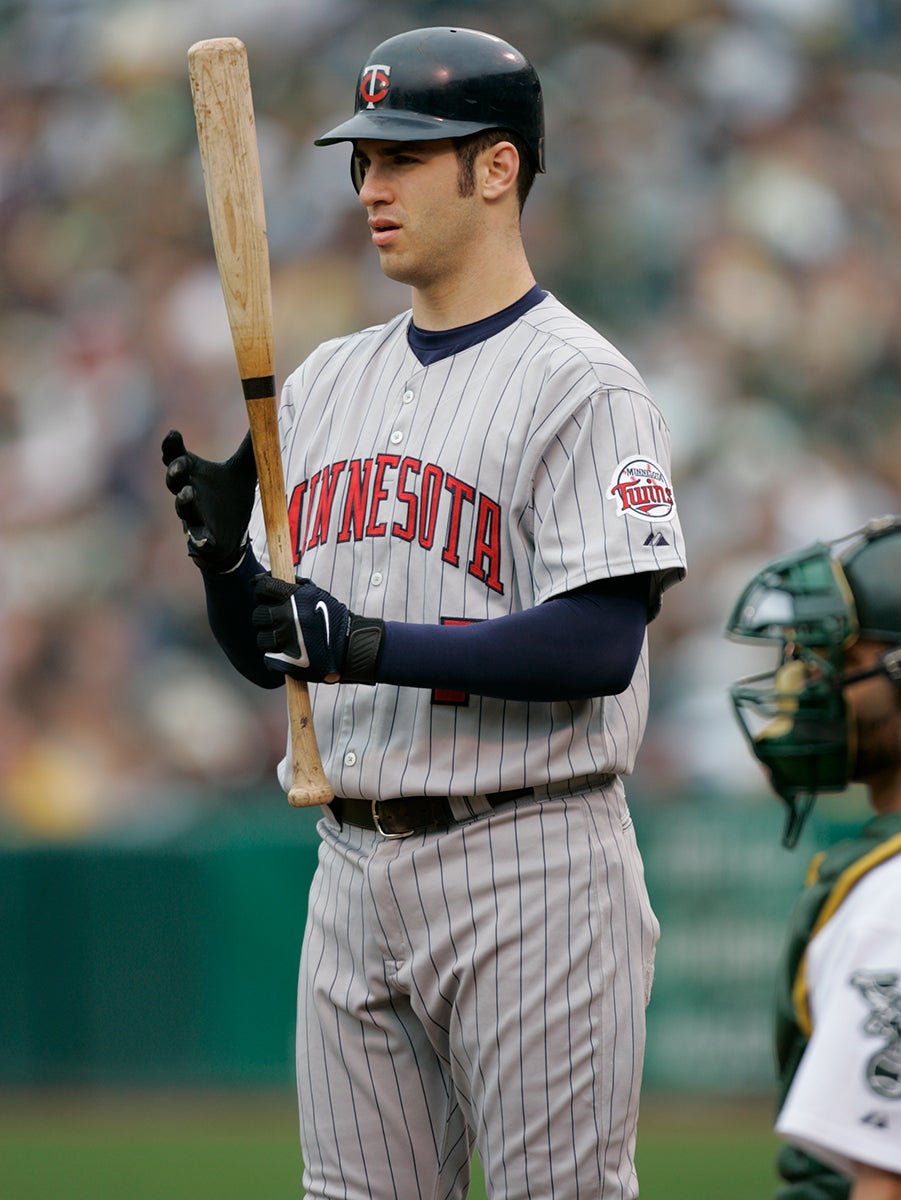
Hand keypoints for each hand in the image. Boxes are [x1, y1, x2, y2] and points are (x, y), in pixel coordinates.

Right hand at [161, 429, 256, 571]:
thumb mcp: (245, 470)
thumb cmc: (232, 496)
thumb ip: (250, 446)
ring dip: (183, 500)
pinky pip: (198, 538)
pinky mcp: (203, 536)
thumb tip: (263, 416)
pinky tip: (204, 539)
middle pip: (174, 479)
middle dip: (175, 471)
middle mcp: (188, 491)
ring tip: (189, 492)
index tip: (174, 433)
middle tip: (181, 464)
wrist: (233, 533)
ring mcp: (193, 515)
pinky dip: (200, 538)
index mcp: (194, 472)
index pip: (175, 455)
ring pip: (182, 507)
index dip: (171, 445)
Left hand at [251, 574, 349, 682]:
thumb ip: (290, 586)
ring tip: (287, 639)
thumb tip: (259, 580)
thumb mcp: (315, 594)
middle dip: (267, 618)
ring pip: (262, 639)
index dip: (262, 594)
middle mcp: (288, 618)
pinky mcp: (287, 661)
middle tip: (280, 622)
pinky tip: (290, 653)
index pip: (262, 589)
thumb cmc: (332, 619)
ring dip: (271, 638)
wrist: (350, 646)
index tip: (269, 599)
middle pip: (258, 615)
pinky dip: (277, 656)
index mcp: (295, 598)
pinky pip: (269, 657)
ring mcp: (287, 641)